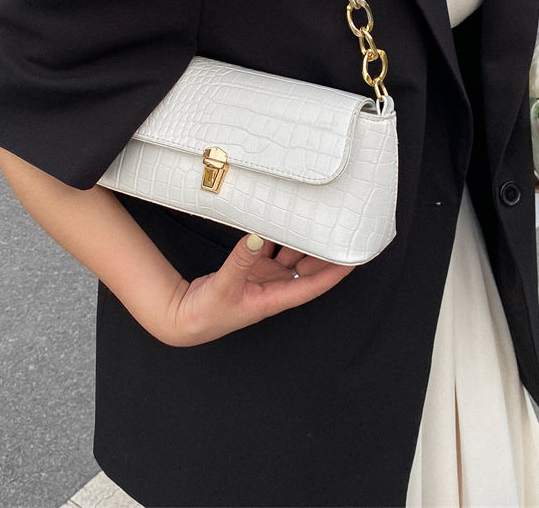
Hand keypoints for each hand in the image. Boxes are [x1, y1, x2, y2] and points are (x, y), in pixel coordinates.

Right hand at [164, 233, 354, 345]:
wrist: (186, 317)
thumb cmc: (206, 314)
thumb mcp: (223, 287)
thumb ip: (239, 262)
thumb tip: (255, 238)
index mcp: (275, 299)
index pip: (313, 286)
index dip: (334, 273)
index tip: (352, 259)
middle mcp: (275, 287)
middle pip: (309, 268)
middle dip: (326, 253)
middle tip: (341, 231)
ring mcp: (265, 277)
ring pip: (292, 256)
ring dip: (304, 241)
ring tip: (317, 220)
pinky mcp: (253, 269)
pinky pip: (271, 248)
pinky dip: (277, 236)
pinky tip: (283, 220)